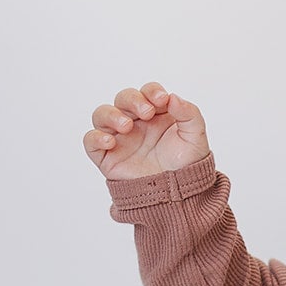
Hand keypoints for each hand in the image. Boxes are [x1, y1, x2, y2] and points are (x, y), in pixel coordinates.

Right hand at [83, 82, 209, 179]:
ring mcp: (120, 138)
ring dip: (111, 115)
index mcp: (155, 114)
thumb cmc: (186, 165)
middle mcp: (135, 122)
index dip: (151, 91)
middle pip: (123, 98)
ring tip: (126, 126)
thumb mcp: (195, 138)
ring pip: (102, 115)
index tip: (161, 100)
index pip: (147, 92)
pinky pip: (90, 141)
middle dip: (132, 100)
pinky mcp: (107, 156)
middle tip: (147, 112)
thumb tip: (172, 97)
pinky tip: (110, 142)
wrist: (178, 195)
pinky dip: (95, 138)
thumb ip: (189, 114)